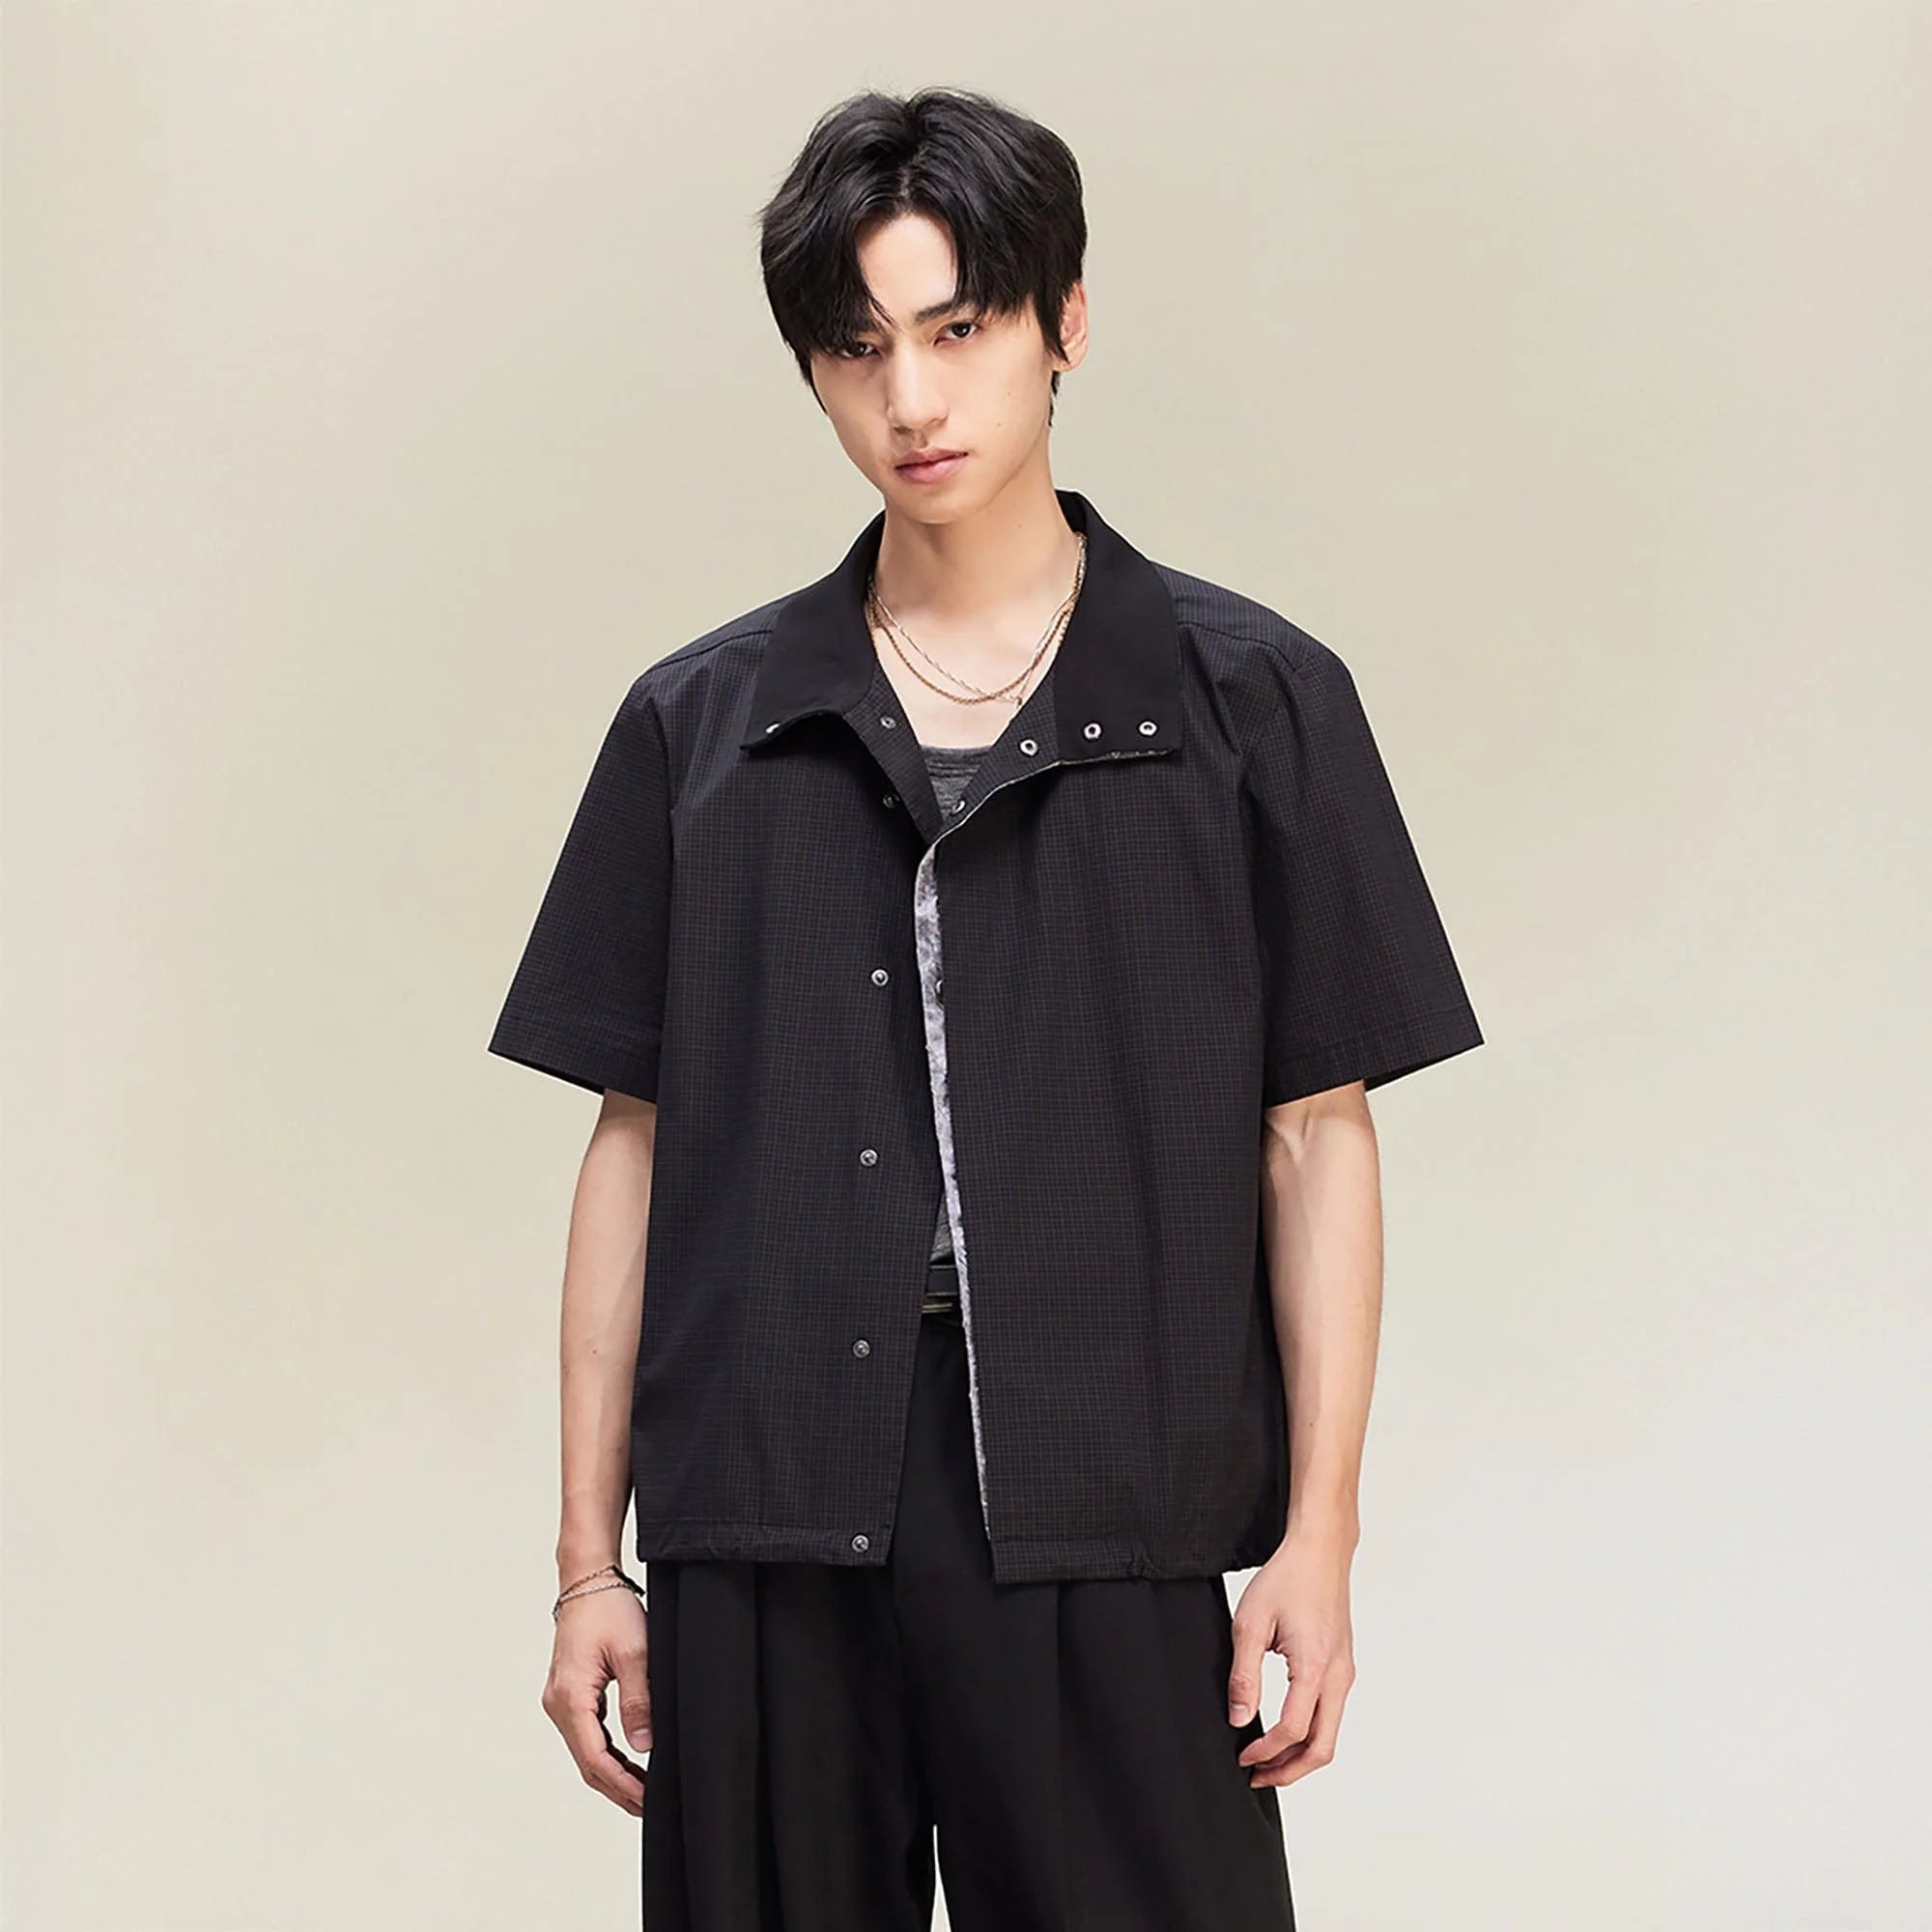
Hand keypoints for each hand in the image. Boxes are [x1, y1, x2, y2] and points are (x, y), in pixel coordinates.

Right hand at [541, 1585, 652, 1816]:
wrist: (588, 1580)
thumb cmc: (609, 1609)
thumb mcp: (635, 1653)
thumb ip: (639, 1701)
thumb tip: (643, 1747)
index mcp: (570, 1698)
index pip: (596, 1759)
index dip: (623, 1785)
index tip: (648, 1801)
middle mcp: (557, 1705)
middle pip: (588, 1763)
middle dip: (618, 1788)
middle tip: (649, 1807)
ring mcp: (560, 1701)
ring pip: (586, 1751)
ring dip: (613, 1773)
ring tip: (644, 1792)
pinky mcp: (569, 1695)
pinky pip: (587, 1734)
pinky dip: (607, 1753)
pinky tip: (629, 1762)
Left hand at [1226, 1528, 1356, 1787]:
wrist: (1320, 1552)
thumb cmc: (1286, 1579)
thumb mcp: (1250, 1624)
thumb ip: (1244, 1675)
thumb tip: (1239, 1719)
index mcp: (1316, 1667)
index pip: (1293, 1729)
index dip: (1266, 1751)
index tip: (1242, 1756)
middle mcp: (1338, 1676)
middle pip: (1323, 1747)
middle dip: (1290, 1770)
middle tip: (1258, 1777)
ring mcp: (1345, 1672)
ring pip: (1330, 1734)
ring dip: (1300, 1754)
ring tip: (1268, 1760)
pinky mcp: (1343, 1666)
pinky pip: (1331, 1714)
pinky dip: (1310, 1733)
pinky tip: (1285, 1731)